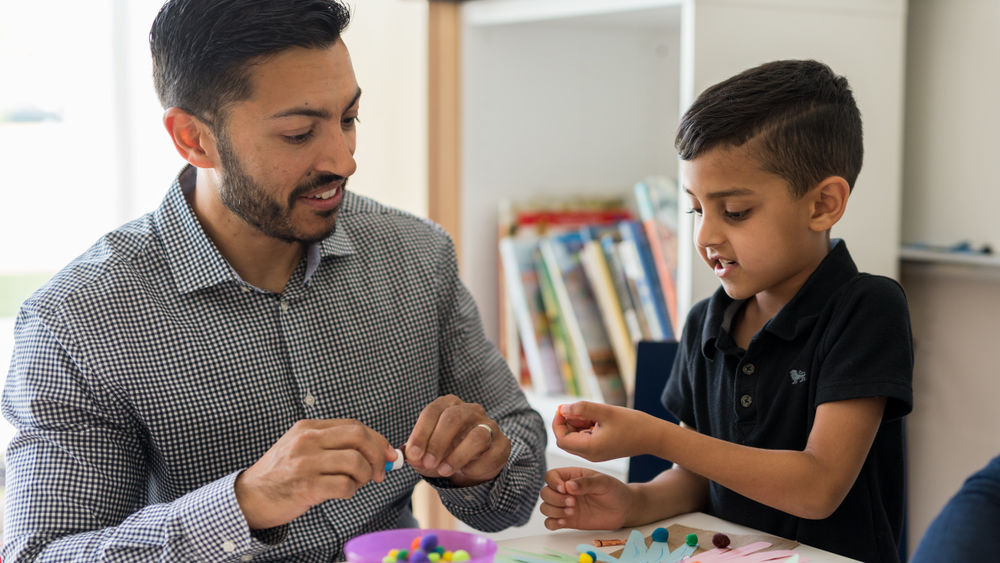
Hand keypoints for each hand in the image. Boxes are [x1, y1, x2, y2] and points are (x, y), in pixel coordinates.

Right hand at [235, 419, 393, 528]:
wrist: (249, 496)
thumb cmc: (281, 473)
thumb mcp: (301, 447)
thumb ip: (333, 444)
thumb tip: (377, 451)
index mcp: (309, 427)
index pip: (354, 425)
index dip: (377, 439)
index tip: (388, 453)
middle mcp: (308, 440)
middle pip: (359, 437)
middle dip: (378, 455)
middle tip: (381, 471)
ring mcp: (306, 463)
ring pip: (356, 462)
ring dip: (365, 476)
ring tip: (357, 483)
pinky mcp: (306, 486)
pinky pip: (344, 486)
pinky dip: (351, 491)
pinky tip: (343, 492)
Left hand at [404, 394, 510, 485]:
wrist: (470, 468)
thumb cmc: (444, 454)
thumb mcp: (425, 454)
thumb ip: (416, 454)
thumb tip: (410, 457)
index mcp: (448, 405)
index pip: (433, 411)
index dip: (421, 433)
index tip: (413, 455)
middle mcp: (470, 410)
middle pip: (453, 418)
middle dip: (438, 443)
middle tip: (428, 463)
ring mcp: (489, 425)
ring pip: (476, 436)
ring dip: (457, 456)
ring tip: (444, 471)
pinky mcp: (502, 443)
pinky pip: (491, 454)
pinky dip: (475, 467)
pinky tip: (466, 472)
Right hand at [539, 467, 632, 529]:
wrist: (624, 510)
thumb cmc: (615, 491)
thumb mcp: (603, 483)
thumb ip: (586, 483)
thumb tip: (569, 486)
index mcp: (572, 476)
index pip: (551, 475)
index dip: (553, 482)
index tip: (564, 489)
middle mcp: (565, 491)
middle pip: (545, 492)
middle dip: (555, 499)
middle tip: (572, 503)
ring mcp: (565, 506)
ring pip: (545, 507)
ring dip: (554, 511)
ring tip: (571, 512)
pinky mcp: (568, 520)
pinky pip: (550, 522)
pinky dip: (552, 523)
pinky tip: (564, 522)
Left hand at [553, 401, 653, 461]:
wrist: (654, 437)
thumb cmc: (633, 424)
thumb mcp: (606, 412)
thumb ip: (582, 409)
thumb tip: (563, 409)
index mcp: (590, 448)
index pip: (561, 438)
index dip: (558, 422)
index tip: (565, 407)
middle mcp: (590, 455)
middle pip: (566, 439)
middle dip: (569, 421)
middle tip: (584, 409)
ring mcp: (596, 454)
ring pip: (576, 437)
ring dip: (579, 423)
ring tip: (596, 413)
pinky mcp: (601, 450)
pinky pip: (586, 438)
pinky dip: (587, 427)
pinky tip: (600, 419)